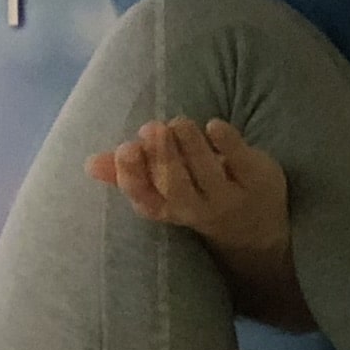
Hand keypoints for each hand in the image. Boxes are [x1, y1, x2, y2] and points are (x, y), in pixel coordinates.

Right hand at [90, 117, 309, 327]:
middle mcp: (200, 209)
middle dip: (162, 158)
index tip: (125, 149)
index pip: (145, 201)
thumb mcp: (165, 190)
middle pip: (177, 188)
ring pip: (207, 173)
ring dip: (190, 144)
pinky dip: (227, 143)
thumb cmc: (200, 196)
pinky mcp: (259, 179)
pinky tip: (213, 125)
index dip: (133, 177)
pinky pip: (242, 163)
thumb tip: (90, 164)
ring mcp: (231, 196)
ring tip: (178, 123)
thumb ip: (130, 173)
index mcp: (170, 210)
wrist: (257, 227)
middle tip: (152, 129)